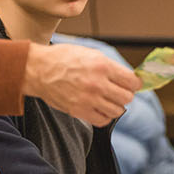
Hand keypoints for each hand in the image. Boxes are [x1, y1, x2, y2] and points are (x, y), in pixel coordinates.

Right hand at [23, 42, 140, 125]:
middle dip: (126, 94)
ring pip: (117, 111)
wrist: (38, 70)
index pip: (132, 81)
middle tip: (119, 92)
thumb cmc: (62, 59)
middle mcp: (97, 84)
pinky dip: (105, 116)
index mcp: (102, 66)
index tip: (132, 84)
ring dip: (116, 106)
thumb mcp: (90, 53)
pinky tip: (100, 108)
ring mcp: (89, 99)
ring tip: (108, 100)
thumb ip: (110, 66)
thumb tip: (127, 77)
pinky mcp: (79, 111)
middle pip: (127, 97)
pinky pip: (103, 120)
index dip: (135, 83)